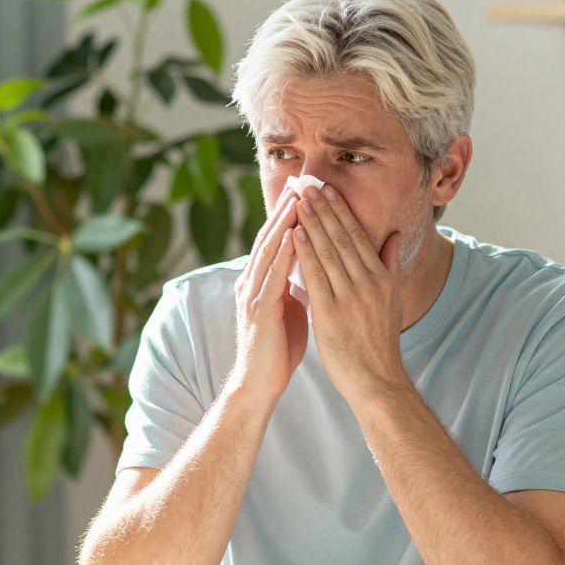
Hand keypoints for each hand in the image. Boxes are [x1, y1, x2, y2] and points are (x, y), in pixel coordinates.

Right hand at [225, 184, 308, 407]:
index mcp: (261, 281)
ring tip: (299, 198)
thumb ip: (296, 284)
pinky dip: (285, 252)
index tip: (306, 191)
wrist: (260, 383)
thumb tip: (312, 266)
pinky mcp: (258, 308)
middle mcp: (252, 281)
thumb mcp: (290, 307)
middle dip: (285, 208)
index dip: (289, 215)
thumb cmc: (277, 348)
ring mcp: (252, 293)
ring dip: (284, 223)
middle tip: (301, 181)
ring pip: (269, 249)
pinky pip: (272, 274)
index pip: (275, 239)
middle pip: (269, 236)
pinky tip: (296, 235)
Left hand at [292, 184, 406, 399]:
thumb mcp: (393, 300)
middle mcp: (368, 284)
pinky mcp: (331, 313)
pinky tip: (294, 234)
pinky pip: (315, 276)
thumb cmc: (380, 342)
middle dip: (323, 208)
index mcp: (382, 279)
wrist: (376, 379)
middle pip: (342, 238)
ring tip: (298, 201)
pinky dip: (304, 252)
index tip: (327, 190)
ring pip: (327, 252)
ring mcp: (350, 298)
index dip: (341, 211)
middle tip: (308, 184)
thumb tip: (394, 236)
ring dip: (311, 223)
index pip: (358, 236)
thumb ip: (390, 266)